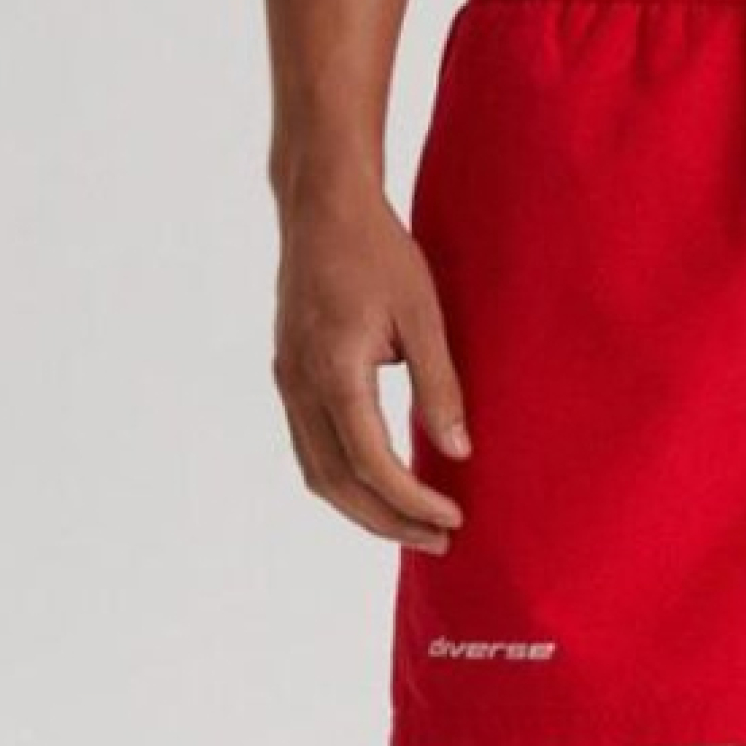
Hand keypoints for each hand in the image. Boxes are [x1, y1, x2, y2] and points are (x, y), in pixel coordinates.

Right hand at [272, 185, 469, 551]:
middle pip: (339, 484)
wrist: (321, 205)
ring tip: (416, 526)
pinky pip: (311, 450)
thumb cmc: (377, 250)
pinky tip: (383, 489)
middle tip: (440, 540)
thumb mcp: (424, 314)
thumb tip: (458, 451)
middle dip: (390, 522)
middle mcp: (300, 385)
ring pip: (319, 474)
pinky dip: (346, 482)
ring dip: (365, 510)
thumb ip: (439, 385)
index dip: (413, 500)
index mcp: (333, 371)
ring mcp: (288, 383)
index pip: (372, 463)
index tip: (454, 516)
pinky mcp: (289, 378)